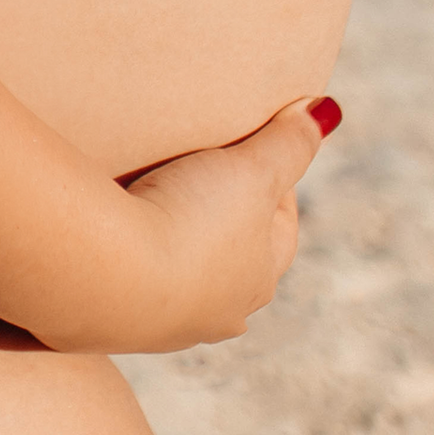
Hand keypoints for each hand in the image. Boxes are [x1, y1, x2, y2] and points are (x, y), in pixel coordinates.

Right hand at [101, 96, 339, 352]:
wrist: (106, 274)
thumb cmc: (190, 220)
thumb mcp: (250, 171)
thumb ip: (288, 143)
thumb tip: (326, 111)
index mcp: (258, 278)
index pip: (280, 227)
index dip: (271, 184)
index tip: (253, 151)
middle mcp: (219, 311)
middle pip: (233, 259)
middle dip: (222, 222)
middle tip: (200, 178)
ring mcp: (166, 323)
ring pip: (181, 279)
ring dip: (172, 247)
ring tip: (150, 205)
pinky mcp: (113, 322)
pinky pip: (130, 286)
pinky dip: (128, 262)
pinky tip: (112, 240)